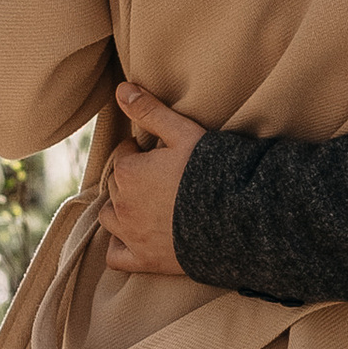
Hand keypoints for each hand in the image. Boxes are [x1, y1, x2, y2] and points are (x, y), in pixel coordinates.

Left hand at [105, 82, 204, 274]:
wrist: (238, 220)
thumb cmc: (211, 172)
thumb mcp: (183, 133)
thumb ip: (150, 111)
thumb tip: (121, 89)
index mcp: (128, 172)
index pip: (123, 155)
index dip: (140, 151)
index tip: (160, 154)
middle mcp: (122, 205)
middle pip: (117, 186)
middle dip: (132, 178)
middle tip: (161, 177)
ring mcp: (132, 235)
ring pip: (109, 218)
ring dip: (121, 208)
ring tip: (147, 204)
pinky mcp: (144, 260)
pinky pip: (115, 256)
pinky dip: (119, 247)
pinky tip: (134, 237)